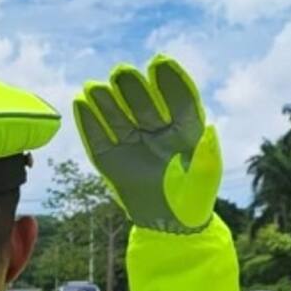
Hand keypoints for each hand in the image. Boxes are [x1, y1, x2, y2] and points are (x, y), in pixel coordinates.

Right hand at [73, 55, 220, 233]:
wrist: (168, 227)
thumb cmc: (193, 201)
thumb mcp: (205, 181)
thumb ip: (208, 157)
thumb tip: (211, 130)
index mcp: (183, 130)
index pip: (177, 100)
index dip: (169, 81)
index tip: (159, 62)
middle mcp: (156, 131)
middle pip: (144, 104)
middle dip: (132, 87)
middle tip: (121, 72)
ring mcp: (132, 143)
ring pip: (118, 117)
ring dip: (106, 101)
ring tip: (94, 87)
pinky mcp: (111, 159)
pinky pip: (97, 138)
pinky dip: (88, 122)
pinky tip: (80, 104)